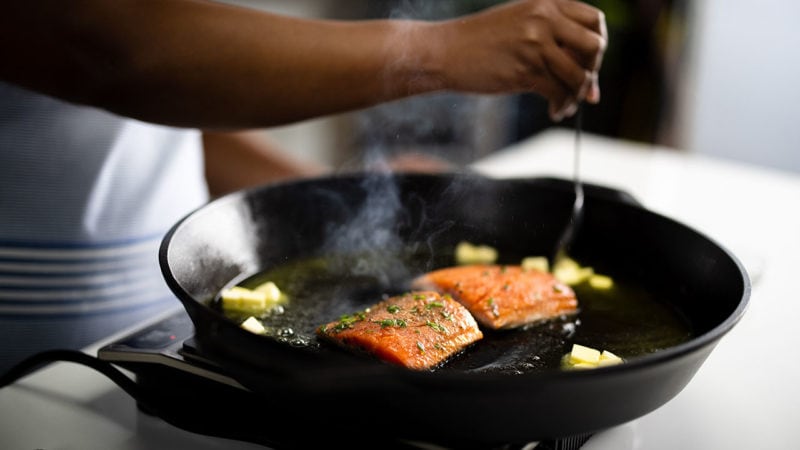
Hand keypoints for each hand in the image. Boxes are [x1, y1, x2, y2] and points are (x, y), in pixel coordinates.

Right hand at [434, 0, 606, 120]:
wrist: (444, 52)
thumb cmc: (479, 42)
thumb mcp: (518, 23)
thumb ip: (550, 36)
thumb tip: (587, 73)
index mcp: (545, 3)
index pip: (594, 20)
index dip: (598, 44)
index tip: (589, 63)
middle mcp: (544, 19)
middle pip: (594, 46)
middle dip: (593, 71)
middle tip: (582, 86)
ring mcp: (535, 44)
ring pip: (578, 75)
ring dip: (578, 95)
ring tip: (566, 104)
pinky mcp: (525, 70)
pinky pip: (559, 92)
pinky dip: (562, 106)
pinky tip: (554, 111)